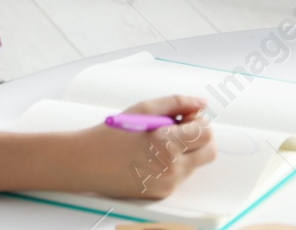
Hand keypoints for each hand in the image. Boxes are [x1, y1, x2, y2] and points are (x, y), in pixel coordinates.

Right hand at [64, 95, 214, 199]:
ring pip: (196, 164)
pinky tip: (154, 154)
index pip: (206, 133)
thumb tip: (201, 103)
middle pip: (209, 152)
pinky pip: (181, 175)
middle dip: (200, 136)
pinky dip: (175, 162)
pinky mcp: (161, 193)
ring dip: (188, 149)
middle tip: (181, 127)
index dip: (199, 120)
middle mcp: (170, 168)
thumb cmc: (111, 134)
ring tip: (161, 139)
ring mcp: (167, 184)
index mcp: (167, 144)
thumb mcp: (144, 108)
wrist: (86, 163)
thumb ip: (177, 103)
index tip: (186, 115)